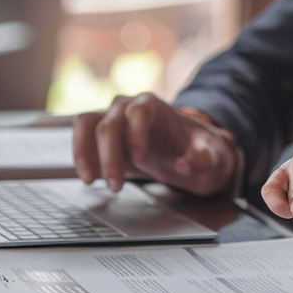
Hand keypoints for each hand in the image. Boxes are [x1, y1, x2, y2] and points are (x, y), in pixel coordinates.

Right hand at [73, 93, 238, 196]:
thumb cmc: (197, 148)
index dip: (137, 135)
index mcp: (155, 106)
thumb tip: (186, 165)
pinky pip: (82, 139)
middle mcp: (129, 107)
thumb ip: (204, 158)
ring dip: (84, 152)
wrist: (185, 152)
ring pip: (85, 124)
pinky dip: (82, 158)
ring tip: (90, 180)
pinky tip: (90, 178)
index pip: (139, 112)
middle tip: (116, 186)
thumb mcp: (211, 154)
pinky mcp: (101, 137)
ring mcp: (113, 119)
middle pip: (109, 123)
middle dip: (109, 156)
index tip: (141, 160)